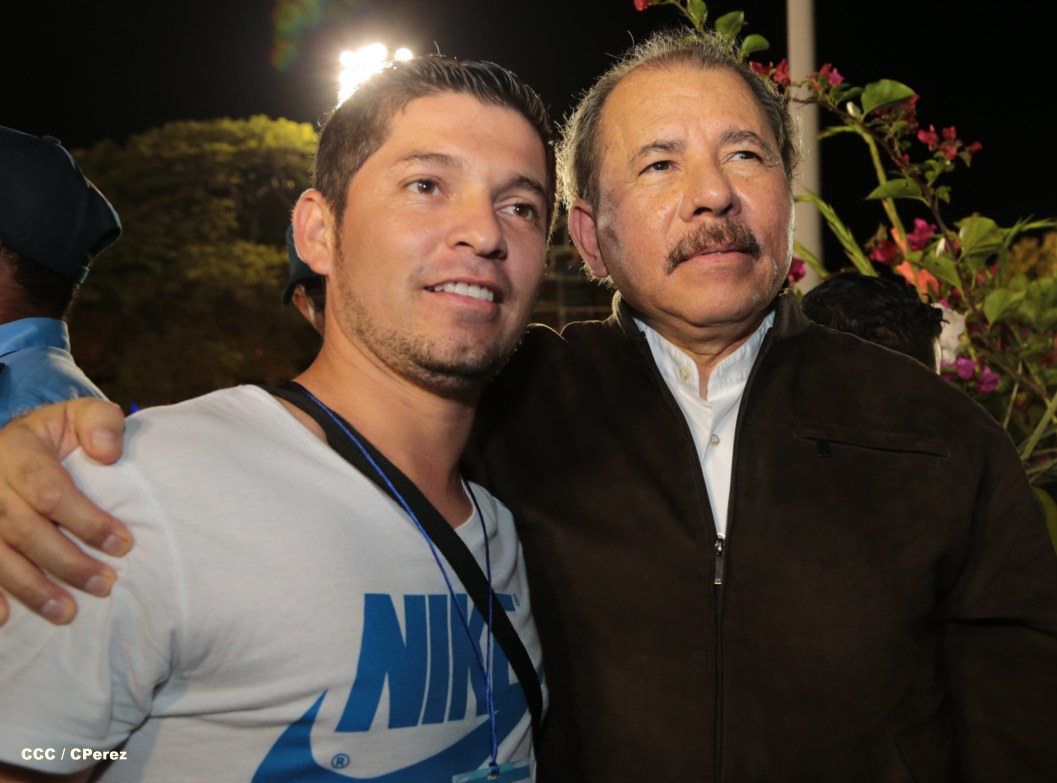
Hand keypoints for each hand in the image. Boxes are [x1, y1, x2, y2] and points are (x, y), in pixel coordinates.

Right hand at [0, 399, 130, 625]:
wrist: (15, 442)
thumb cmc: (57, 434)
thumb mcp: (81, 414)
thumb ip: (100, 422)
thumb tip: (108, 452)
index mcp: (17, 449)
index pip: (49, 490)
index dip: (86, 520)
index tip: (122, 544)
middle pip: (23, 529)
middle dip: (66, 561)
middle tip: (104, 584)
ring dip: (31, 588)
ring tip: (67, 613)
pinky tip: (5, 619)